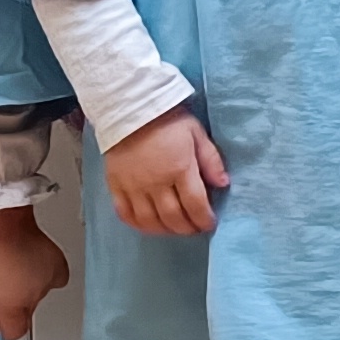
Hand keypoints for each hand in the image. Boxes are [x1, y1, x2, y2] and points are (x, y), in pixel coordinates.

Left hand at [0, 208, 68, 339]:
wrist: (1, 224)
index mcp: (13, 307)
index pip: (15, 333)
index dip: (7, 328)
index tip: (2, 320)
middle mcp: (34, 298)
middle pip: (28, 313)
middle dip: (17, 305)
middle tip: (5, 287)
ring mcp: (48, 281)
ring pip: (40, 295)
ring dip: (31, 288)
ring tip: (18, 270)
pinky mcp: (59, 266)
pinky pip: (56, 279)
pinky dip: (47, 276)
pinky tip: (36, 267)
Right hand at [107, 108, 227, 235]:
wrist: (130, 109)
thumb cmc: (168, 121)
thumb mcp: (196, 134)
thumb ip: (211, 160)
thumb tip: (224, 184)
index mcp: (179, 168)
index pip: (195, 204)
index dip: (204, 219)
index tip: (210, 224)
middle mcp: (155, 182)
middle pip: (173, 217)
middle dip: (187, 228)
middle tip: (195, 228)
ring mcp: (133, 186)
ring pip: (149, 221)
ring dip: (165, 230)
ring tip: (175, 228)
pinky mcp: (116, 186)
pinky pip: (125, 214)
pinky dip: (138, 225)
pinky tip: (149, 225)